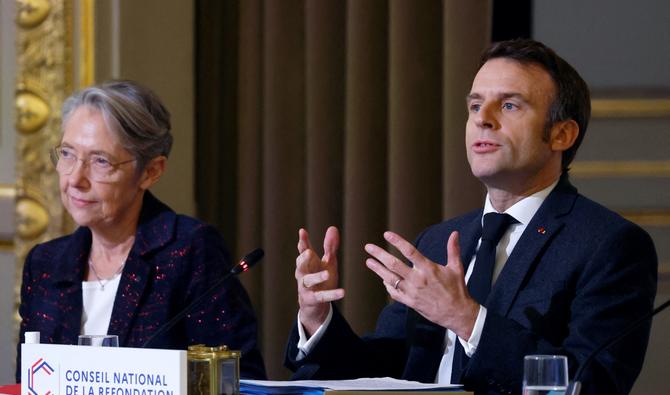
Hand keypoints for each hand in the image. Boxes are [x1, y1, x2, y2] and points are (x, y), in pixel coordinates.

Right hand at [295, 226, 344, 335]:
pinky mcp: (312, 299)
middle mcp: (304, 274)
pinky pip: (322, 296)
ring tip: (327, 274)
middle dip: (304, 259)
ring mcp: (306, 287)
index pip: (303, 250)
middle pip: (301, 265)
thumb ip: (329, 246)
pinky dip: (332, 295)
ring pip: (308, 281)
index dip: (303, 242)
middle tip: (309, 253)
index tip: (302, 232)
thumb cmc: (321, 279)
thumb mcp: (327, 261)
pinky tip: (342, 292)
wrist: (315, 305)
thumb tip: (332, 227)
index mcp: (308, 263)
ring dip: (317, 277)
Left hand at [364, 230, 478, 339]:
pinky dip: (388, 286)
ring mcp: (412, 292)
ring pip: (390, 279)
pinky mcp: (410, 302)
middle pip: (394, 265)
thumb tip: (454, 233)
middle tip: (368, 247)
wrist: (457, 313)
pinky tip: (383, 279)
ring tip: (368, 261)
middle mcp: (418, 279)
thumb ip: (453, 249)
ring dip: (378, 270)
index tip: (387, 235)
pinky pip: (395, 293)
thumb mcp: (456, 268)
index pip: (410, 252)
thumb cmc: (457, 290)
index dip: (397, 242)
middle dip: (379, 254)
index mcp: (428, 269)